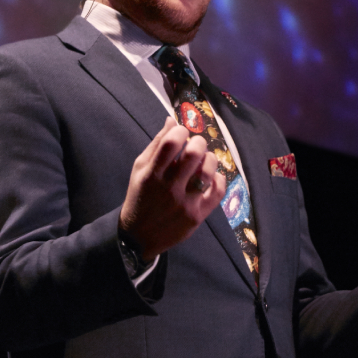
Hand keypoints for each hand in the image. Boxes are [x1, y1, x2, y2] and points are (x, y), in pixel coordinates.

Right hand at [119, 116, 225, 257]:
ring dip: (210, 160)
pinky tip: (211, 177)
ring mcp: (184, 203)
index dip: (181, 130)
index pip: (171, 142)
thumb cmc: (140, 196)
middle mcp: (169, 188)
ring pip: (208, 172)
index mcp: (151, 174)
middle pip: (194, 154)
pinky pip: (217, 192)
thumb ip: (156, 144)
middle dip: (198, 142)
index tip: (181, 133)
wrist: (138, 237)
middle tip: (196, 145)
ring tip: (204, 161)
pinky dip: (218, 179)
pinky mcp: (197, 216)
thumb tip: (172, 120)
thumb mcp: (140, 169)